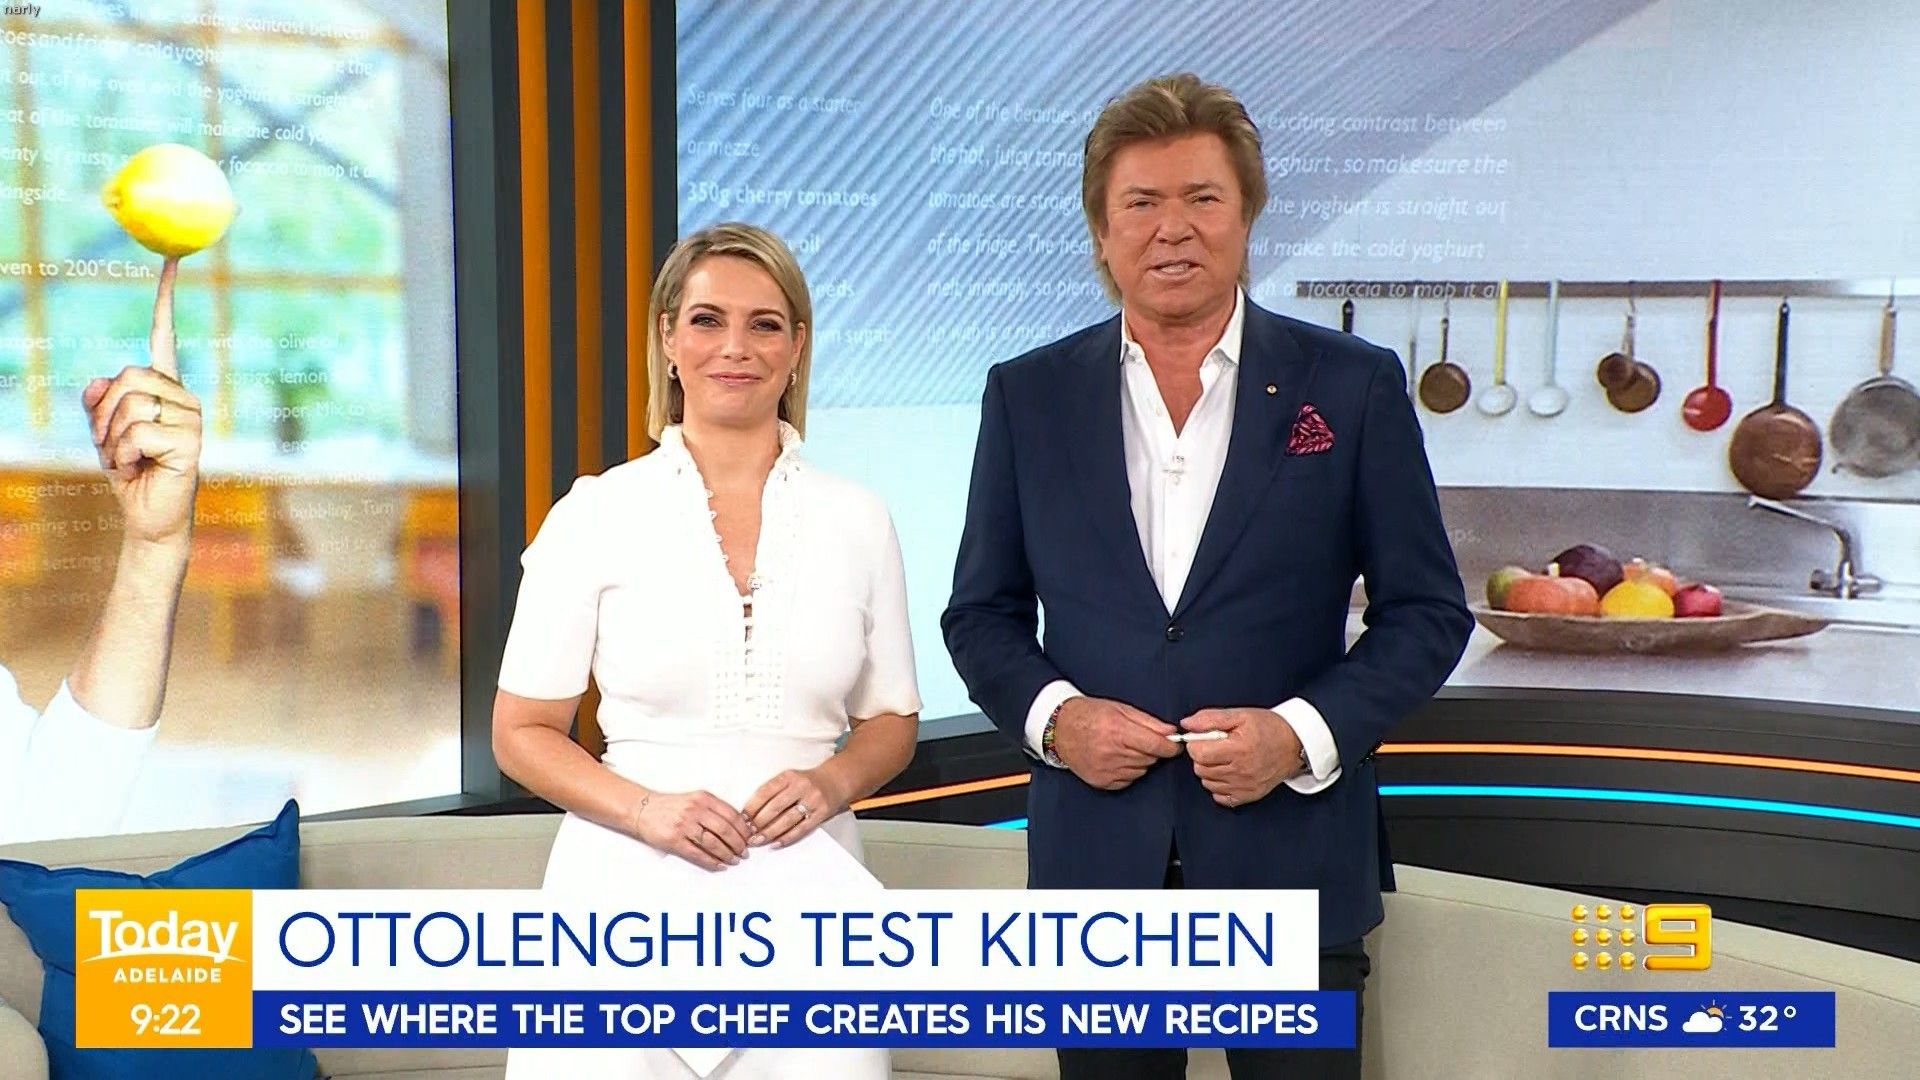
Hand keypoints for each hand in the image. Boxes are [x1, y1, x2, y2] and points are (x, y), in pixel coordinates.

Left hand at [83, 258, 201, 547]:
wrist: (149, 517)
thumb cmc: (131, 472)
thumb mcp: (103, 430)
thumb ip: (98, 401)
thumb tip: (100, 380)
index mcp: (164, 386)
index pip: (165, 335)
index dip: (166, 298)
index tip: (172, 260)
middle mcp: (184, 396)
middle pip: (127, 377)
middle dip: (103, 415)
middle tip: (112, 448)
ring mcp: (192, 419)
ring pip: (129, 406)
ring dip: (111, 440)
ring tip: (127, 461)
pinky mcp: (192, 443)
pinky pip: (137, 433)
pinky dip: (124, 457)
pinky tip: (140, 470)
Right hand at [628, 788, 752, 869]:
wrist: (644, 809)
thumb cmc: (673, 806)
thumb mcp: (696, 799)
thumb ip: (715, 809)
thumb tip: (740, 826)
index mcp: (704, 798)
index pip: (732, 815)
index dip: (744, 829)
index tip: (750, 838)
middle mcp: (695, 810)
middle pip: (726, 830)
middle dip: (739, 844)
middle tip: (744, 853)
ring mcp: (684, 825)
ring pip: (714, 843)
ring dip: (727, 854)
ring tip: (734, 860)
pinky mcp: (674, 840)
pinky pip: (698, 854)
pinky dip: (712, 862)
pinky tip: (719, 865)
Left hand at [744, 767, 844, 847]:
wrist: (835, 781)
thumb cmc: (806, 782)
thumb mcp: (789, 778)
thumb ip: (772, 791)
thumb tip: (749, 814)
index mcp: (789, 776)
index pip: (765, 791)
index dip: (752, 806)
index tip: (742, 818)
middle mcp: (801, 786)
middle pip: (775, 807)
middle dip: (759, 822)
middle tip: (748, 833)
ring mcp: (812, 800)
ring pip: (787, 819)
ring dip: (770, 832)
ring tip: (758, 840)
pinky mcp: (821, 813)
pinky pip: (801, 828)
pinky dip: (787, 837)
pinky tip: (776, 843)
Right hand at [1051, 695, 1181, 790]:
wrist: (1060, 729)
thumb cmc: (1089, 714)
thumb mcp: (1120, 708)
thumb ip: (1149, 721)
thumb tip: (1171, 732)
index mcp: (1118, 731)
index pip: (1156, 745)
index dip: (1171, 747)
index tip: (1175, 745)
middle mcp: (1112, 752)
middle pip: (1150, 758)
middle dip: (1151, 750)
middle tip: (1138, 739)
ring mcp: (1106, 769)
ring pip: (1141, 770)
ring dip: (1139, 760)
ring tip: (1123, 747)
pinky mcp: (1101, 781)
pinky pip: (1128, 780)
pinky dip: (1127, 771)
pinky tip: (1116, 758)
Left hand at [1183, 708, 1304, 807]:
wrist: (1294, 745)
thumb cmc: (1268, 728)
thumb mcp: (1240, 715)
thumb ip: (1210, 718)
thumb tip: (1187, 724)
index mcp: (1238, 748)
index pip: (1198, 753)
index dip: (1197, 743)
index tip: (1205, 738)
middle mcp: (1241, 771)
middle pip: (1200, 768)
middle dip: (1203, 756)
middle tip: (1217, 747)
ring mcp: (1245, 786)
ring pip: (1207, 782)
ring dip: (1210, 770)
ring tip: (1225, 758)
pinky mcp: (1248, 796)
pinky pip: (1219, 796)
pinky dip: (1219, 785)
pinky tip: (1229, 772)